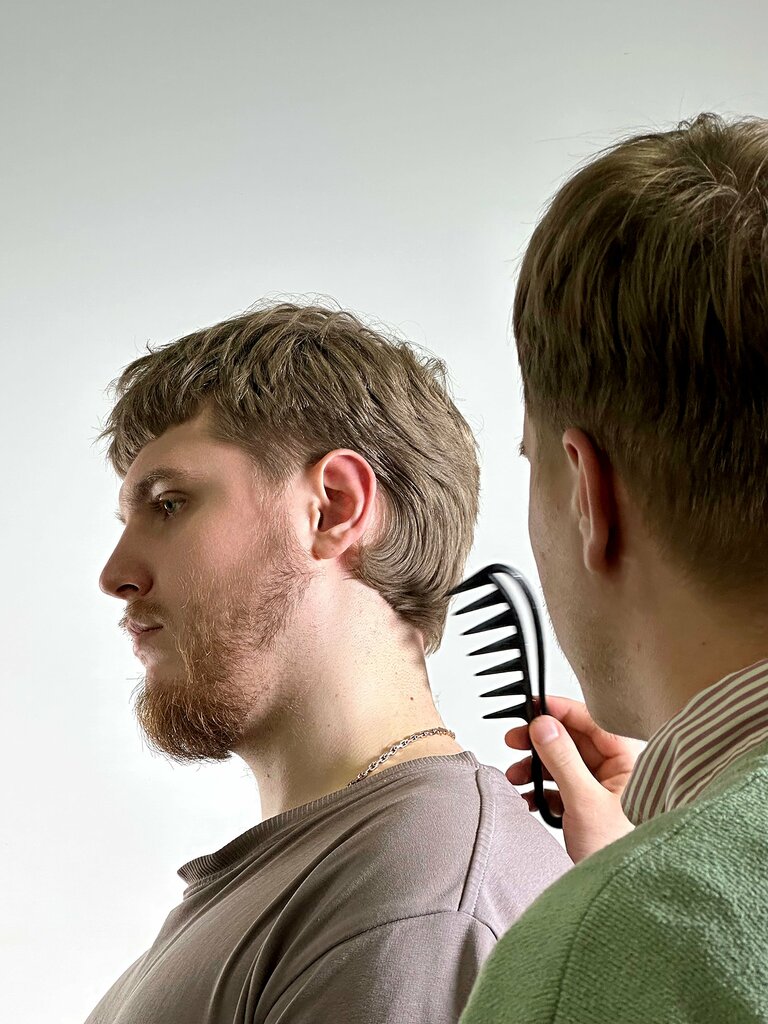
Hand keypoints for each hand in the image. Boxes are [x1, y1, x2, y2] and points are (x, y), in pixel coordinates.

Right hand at [505, 695, 644, 862]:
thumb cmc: (619, 852)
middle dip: (541, 743)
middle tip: (515, 740)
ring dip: (536, 769)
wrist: (623, 899)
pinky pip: (561, 789)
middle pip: (573, 741)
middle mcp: (616, 773)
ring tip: (515, 777)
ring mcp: (602, 792)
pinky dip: (542, 791)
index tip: (533, 706)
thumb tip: (544, 726)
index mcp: (627, 762)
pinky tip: (527, 799)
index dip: (560, 711)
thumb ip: (563, 760)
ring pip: (563, 765)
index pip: (592, 722)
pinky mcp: (589, 810)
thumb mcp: (585, 802)